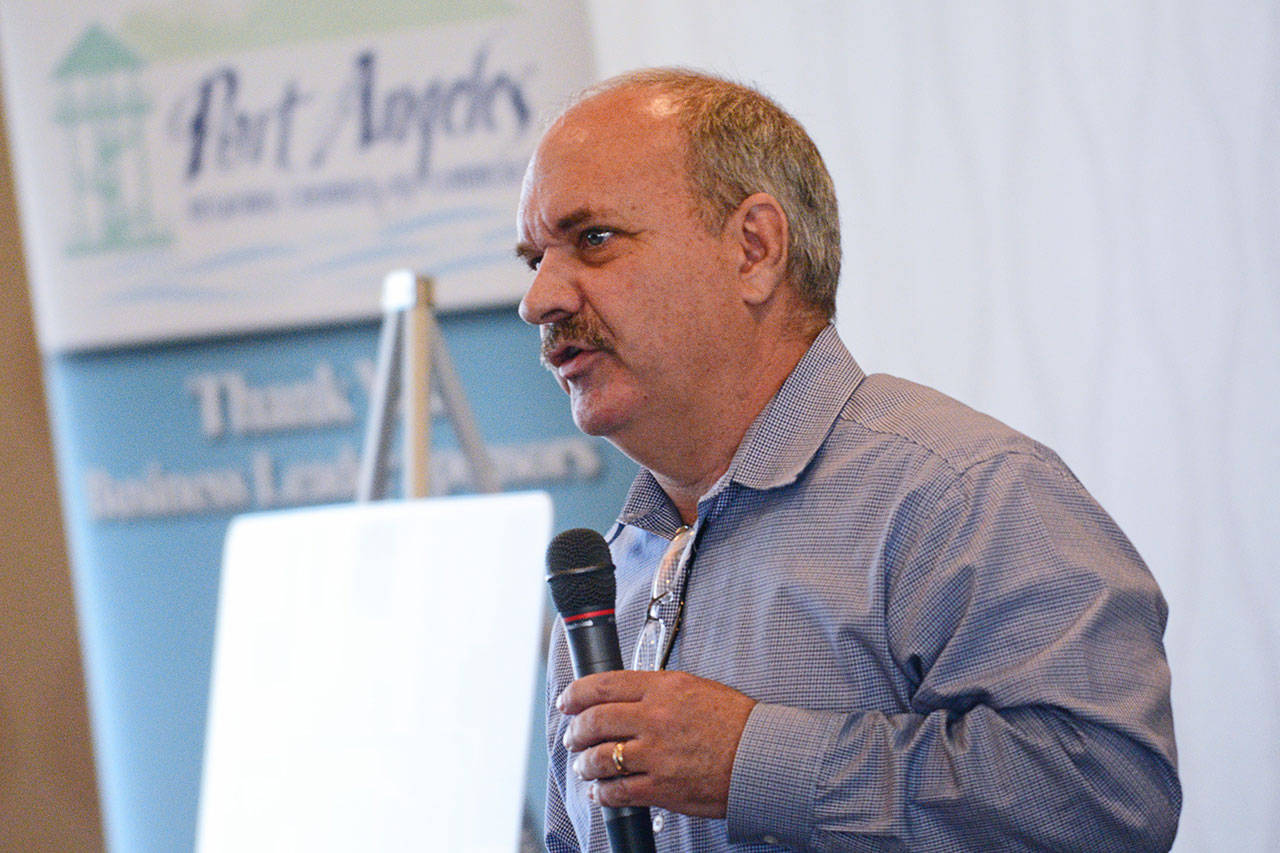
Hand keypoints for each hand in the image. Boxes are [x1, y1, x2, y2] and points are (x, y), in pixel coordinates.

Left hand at [557, 669, 756, 817]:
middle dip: (575, 732)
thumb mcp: (696, 688)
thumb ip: (658, 690)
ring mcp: (656, 754)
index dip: (576, 694)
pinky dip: (603, 793)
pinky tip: (601, 792)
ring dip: (585, 764)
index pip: (603, 684)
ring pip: (600, 758)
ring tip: (585, 766)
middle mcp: (654, 717)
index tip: (567, 701)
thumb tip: (626, 696)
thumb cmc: (736, 722)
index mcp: (663, 687)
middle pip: (594, 721)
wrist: (762, 756)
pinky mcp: (661, 787)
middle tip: (573, 737)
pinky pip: (618, 791)